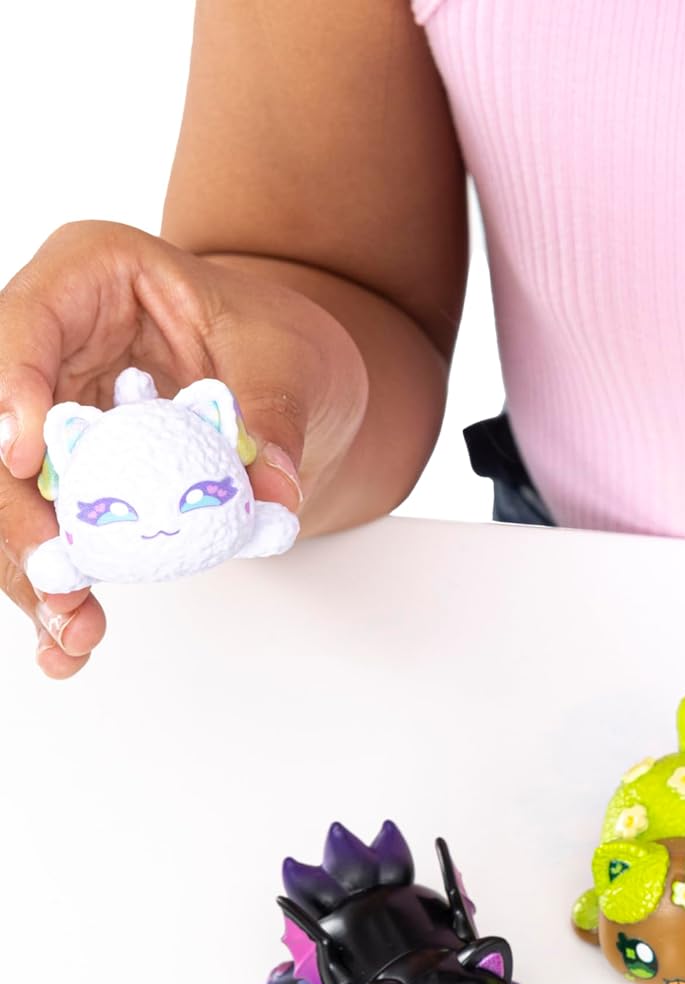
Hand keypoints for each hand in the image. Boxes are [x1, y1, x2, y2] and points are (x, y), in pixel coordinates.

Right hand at [0, 220, 366, 676]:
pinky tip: (64, 645)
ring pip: (12, 493)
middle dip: (18, 512)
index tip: (24, 459)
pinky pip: (50, 533)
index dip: (11, 390)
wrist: (292, 378)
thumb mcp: (290, 361)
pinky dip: (60, 590)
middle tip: (57, 578)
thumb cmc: (280, 340)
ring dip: (33, 569)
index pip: (25, 324)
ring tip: (71, 632)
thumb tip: (274, 493)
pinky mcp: (66, 475)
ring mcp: (49, 413)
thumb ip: (274, 418)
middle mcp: (50, 341)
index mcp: (90, 273)